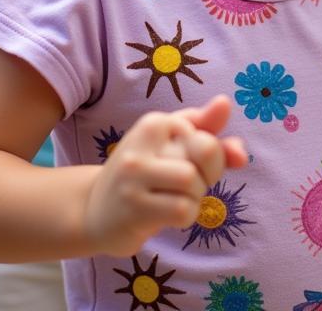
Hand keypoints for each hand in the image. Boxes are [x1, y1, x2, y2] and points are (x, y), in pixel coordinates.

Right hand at [84, 94, 246, 256]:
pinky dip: (185, 217)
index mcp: (154, 122)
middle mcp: (141, 141)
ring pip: (193, 182)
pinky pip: (183, 210)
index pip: (207, 136)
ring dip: (194, 199)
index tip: (189, 165)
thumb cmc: (146, 175)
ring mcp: (134, 174)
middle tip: (184, 186)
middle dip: (207, 176)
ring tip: (172, 200)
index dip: (212, 158)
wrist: (95, 210)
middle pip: (205, 153)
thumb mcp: (174, 147)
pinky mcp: (133, 207)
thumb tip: (226, 103)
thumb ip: (206, 129)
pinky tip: (164, 216)